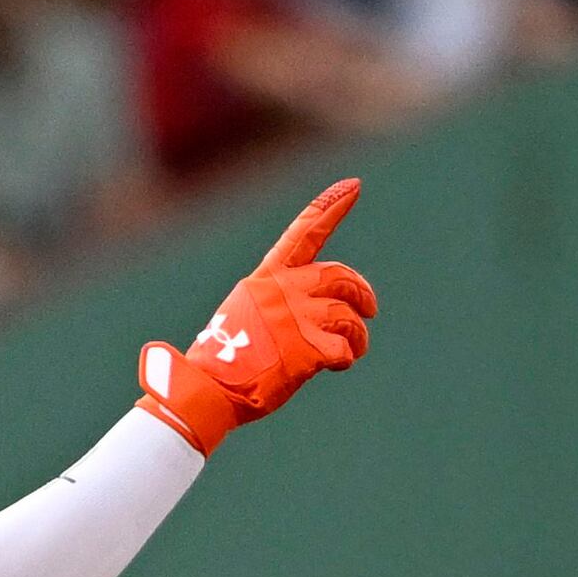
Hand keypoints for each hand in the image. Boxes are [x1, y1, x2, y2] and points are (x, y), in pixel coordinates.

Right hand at [138, 179, 375, 449]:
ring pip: (349, 317)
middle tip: (370, 309)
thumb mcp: (244, 313)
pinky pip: (344, 349)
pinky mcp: (307, 349)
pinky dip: (346, 357)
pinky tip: (337, 364)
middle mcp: (284, 290)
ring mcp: (296, 318)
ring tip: (355, 348)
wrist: (208, 390)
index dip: (330, 208)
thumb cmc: (223, 360)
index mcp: (266, 278)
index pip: (304, 233)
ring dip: (358, 335)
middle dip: (362, 292)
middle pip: (341, 277)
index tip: (352, 186)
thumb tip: (319, 310)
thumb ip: (279, 303)